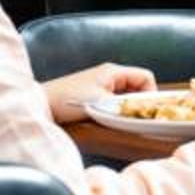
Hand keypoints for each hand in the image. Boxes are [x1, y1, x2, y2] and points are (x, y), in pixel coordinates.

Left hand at [42, 61, 156, 122]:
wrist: (42, 104)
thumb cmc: (67, 99)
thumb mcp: (100, 102)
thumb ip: (123, 107)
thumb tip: (141, 114)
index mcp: (113, 72)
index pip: (145, 77)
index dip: (152, 94)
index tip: (148, 111)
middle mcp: (110, 76)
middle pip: (138, 88)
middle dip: (141, 104)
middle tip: (139, 120)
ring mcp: (102, 87)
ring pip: (127, 97)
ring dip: (128, 109)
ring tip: (125, 122)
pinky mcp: (95, 97)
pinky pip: (116, 104)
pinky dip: (118, 112)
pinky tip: (113, 122)